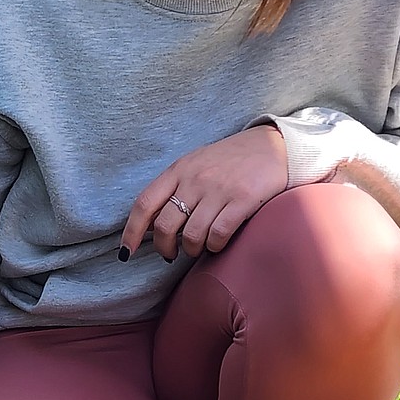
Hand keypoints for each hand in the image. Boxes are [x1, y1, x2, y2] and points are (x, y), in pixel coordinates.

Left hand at [120, 125, 287, 262]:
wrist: (273, 146)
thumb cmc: (229, 161)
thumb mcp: (195, 165)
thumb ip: (173, 188)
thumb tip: (150, 224)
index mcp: (178, 170)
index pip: (144, 204)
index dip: (131, 232)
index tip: (126, 252)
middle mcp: (195, 179)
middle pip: (165, 225)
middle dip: (164, 247)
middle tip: (172, 253)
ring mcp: (219, 190)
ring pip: (192, 235)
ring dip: (192, 249)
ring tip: (199, 247)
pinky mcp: (243, 200)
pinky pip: (219, 234)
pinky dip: (215, 246)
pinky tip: (218, 243)